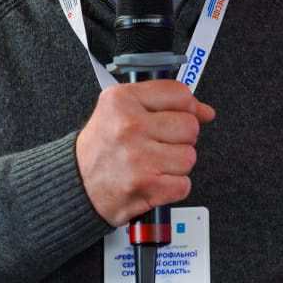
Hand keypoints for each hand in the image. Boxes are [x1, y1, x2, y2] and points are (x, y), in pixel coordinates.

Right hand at [75, 80, 215, 226]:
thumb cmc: (100, 148)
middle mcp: (129, 126)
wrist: (77, 184)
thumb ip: (163, 104)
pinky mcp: (146, 185)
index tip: (177, 117)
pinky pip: (183, 184)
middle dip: (179, 139)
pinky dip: (172, 187)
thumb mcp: (121, 110)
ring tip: (152, 164)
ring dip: (175, 165)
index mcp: (122, 101)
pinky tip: (153, 181)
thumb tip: (205, 111)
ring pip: (189, 157)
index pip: (179, 94)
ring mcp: (138, 157)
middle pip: (190, 127)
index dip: (186, 108)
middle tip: (156, 145)